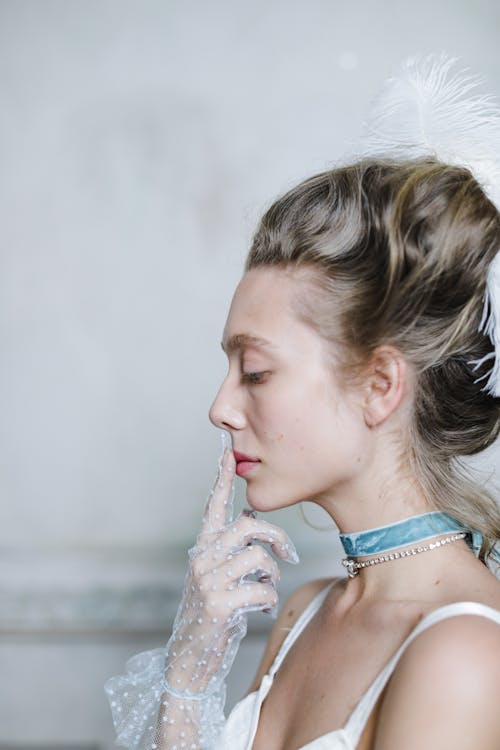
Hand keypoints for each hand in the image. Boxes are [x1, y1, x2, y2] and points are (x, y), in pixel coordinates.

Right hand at [164, 446, 298, 694]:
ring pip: (259, 558)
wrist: (190, 661)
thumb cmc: (210, 616)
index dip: (220, 479)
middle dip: (277, 537)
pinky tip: (261, 609)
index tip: (226, 453)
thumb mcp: (217, 577)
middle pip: (248, 527)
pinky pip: (260, 588)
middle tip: (289, 554)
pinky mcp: (218, 603)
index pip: (212, 506)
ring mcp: (208, 580)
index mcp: (202, 548)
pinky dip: (268, 599)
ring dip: (272, 576)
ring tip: (266, 590)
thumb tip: (250, 518)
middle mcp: (202, 558)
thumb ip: (230, 550)